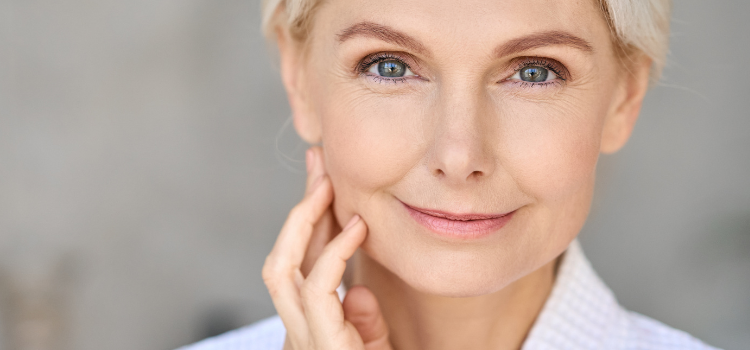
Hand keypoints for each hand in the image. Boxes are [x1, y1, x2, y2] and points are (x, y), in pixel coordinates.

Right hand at [262, 147, 392, 349]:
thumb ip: (362, 322)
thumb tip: (357, 292)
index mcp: (307, 330)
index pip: (298, 266)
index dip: (308, 223)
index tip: (322, 180)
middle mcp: (295, 333)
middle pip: (281, 259)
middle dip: (298, 210)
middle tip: (318, 166)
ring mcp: (303, 341)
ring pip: (281, 271)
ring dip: (303, 223)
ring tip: (327, 187)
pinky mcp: (322, 347)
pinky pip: (318, 292)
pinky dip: (333, 254)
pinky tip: (355, 229)